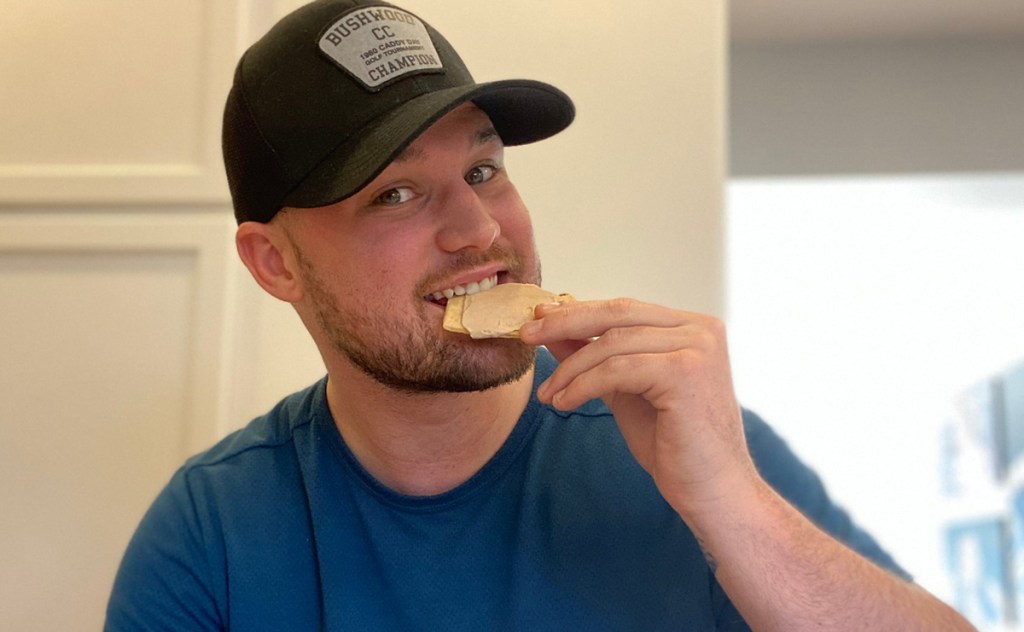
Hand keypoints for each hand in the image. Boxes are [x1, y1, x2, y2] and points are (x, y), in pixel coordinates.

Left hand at [519, 298, 758, 518]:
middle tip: (526, 335)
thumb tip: (555, 332)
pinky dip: (583, 385)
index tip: (539, 319)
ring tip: (548, 393)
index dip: (578, 312)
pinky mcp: (685, 371)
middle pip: (618, 314)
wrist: (712, 491)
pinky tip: (564, 402)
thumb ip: (598, 358)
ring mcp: (697, 347)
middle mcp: (701, 329)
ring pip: (613, 343)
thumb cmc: (675, 444)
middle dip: (565, 323)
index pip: (624, 309)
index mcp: (692, 326)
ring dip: (570, 368)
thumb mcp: (626, 390)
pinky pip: (617, 370)